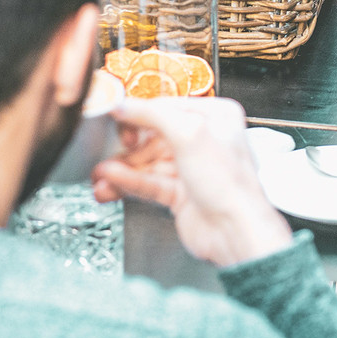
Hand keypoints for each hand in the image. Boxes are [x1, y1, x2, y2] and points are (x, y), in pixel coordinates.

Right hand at [92, 97, 292, 267]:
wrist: (236, 232)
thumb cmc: (230, 184)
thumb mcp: (189, 133)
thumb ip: (152, 115)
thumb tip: (124, 105)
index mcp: (215, 117)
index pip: (167, 106)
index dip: (138, 113)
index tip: (113, 116)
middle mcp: (205, 140)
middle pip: (154, 136)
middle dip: (126, 146)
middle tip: (104, 148)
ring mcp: (192, 169)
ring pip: (148, 163)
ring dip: (122, 168)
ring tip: (100, 174)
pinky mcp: (181, 194)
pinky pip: (149, 183)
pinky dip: (129, 182)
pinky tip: (111, 184)